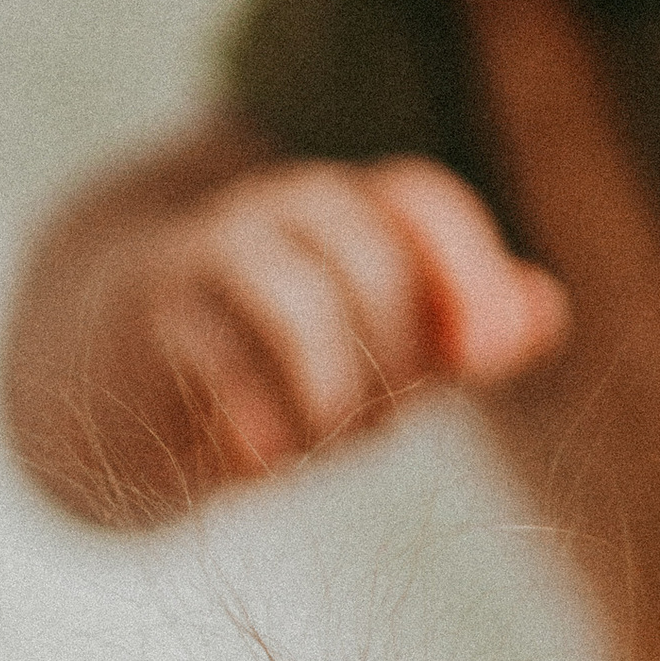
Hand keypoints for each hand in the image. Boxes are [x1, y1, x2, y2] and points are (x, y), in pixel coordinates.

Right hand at [62, 147, 567, 523]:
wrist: (112, 369)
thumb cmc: (273, 363)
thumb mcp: (382, 353)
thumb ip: (463, 332)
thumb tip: (546, 310)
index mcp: (349, 215)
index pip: (419, 199)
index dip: (467, 266)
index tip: (486, 358)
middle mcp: (280, 212)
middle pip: (371, 258)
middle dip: (392, 357)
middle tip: (364, 423)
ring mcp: (209, 251)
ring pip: (301, 297)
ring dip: (331, 389)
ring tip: (315, 444)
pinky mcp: (149, 308)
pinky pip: (217, 347)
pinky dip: (256, 411)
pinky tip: (263, 460)